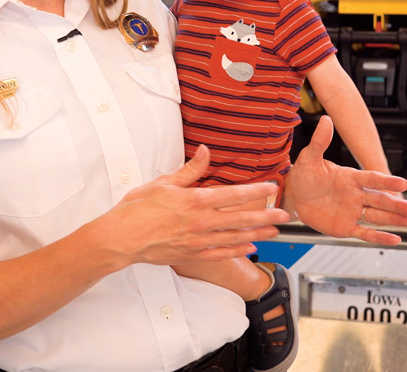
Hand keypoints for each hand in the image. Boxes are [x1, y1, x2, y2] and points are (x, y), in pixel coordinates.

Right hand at [100, 145, 290, 266]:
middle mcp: (201, 222)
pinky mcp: (192, 255)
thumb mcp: (163, 182)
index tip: (272, 187)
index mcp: (195, 201)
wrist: (121, 238)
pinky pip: (220, 253)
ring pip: (235, 237)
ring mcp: (198, 241)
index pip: (233, 195)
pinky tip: (250, 247)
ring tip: (275, 231)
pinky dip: (237, 250)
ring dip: (258, 233)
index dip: (256, 191)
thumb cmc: (137, 209)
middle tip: (285, 214)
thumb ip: (189, 169)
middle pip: (241, 218)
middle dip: (266, 215)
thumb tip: (204, 151)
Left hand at [283, 116, 406, 245]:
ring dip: (395, 219)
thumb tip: (326, 120)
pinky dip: (380, 236)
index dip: (388, 182)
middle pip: (380, 200)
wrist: (293, 196)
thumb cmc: (303, 175)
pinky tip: (395, 239)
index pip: (372, 179)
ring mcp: (352, 211)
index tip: (404, 183)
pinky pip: (365, 232)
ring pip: (377, 216)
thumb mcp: (309, 158)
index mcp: (351, 177)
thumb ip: (320, 141)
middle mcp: (356, 195)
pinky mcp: (345, 227)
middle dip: (397, 204)